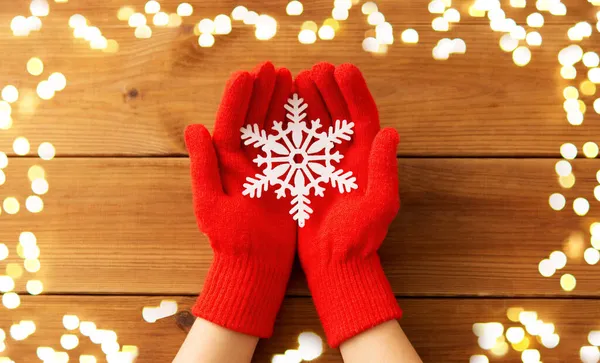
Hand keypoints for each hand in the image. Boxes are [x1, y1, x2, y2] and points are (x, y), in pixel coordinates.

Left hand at [184, 62, 295, 337]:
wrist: (256, 265)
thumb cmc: (231, 240)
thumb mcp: (211, 205)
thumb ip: (204, 167)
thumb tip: (194, 128)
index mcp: (224, 164)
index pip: (230, 124)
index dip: (237, 98)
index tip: (248, 74)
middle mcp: (243, 162)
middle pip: (252, 119)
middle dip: (261, 93)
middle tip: (273, 68)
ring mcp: (264, 167)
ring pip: (272, 128)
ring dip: (279, 103)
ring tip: (289, 77)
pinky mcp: (284, 177)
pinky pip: (290, 145)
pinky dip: (297, 126)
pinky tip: (305, 108)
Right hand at [295, 63, 401, 347]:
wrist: (335, 262)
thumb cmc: (360, 238)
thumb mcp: (378, 205)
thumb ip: (384, 169)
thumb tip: (391, 131)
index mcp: (367, 159)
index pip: (363, 117)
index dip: (354, 91)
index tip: (342, 68)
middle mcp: (347, 156)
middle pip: (339, 114)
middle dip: (330, 89)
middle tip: (317, 69)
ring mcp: (325, 164)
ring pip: (318, 124)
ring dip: (310, 100)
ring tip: (298, 79)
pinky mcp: (304, 173)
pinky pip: (297, 143)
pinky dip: (291, 124)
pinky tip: (281, 108)